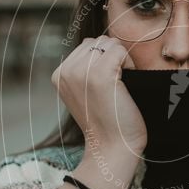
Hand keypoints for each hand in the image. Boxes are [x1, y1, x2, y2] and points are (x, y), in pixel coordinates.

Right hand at [51, 36, 146, 153]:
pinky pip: (120, 51)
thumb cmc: (106, 121)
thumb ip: (84, 68)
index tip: (105, 86)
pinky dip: (129, 64)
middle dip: (112, 57)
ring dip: (121, 60)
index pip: (87, 46)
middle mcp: (66, 71)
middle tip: (115, 86)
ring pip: (109, 43)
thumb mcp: (85, 93)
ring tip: (119, 85)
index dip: (103, 60)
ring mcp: (81, 71)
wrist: (112, 147)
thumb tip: (95, 43)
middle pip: (98, 41)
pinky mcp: (100, 74)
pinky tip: (125, 84)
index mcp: (59, 74)